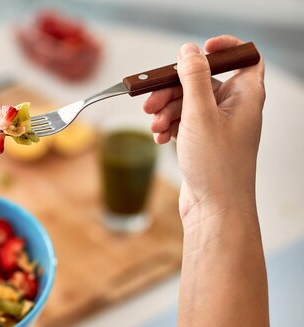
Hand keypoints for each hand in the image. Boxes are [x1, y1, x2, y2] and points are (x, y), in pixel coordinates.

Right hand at [143, 35, 265, 222]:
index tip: (195, 52)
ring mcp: (218, 125)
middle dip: (172, 89)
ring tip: (154, 126)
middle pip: (201, 81)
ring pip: (187, 103)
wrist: (215, 208)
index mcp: (245, 95)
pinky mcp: (203, 141)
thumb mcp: (200, 114)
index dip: (222, 50)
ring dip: (166, 110)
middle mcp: (234, 108)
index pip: (243, 58)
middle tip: (151, 102)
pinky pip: (182, 123)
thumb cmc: (217, 166)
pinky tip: (160, 139)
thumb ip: (193, 78)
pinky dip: (169, 127)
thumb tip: (189, 51)